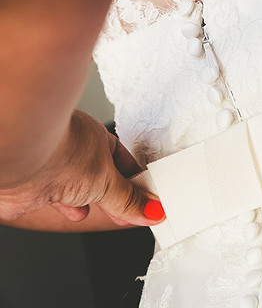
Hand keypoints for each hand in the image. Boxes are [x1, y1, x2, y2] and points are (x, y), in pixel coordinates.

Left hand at [0, 111, 162, 225]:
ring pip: (79, 189)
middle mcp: (73, 150)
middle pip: (101, 177)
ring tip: (111, 213)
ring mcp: (53, 169)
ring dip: (92, 202)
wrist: (21, 161)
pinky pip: (59, 201)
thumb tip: (150, 211)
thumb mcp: (108, 182)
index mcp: (96, 137)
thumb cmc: (63, 151)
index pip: (122, 161)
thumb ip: (128, 200)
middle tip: (133, 210)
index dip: (135, 180)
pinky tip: (80, 214)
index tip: (147, 199)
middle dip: (114, 194)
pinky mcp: (35, 189)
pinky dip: (71, 209)